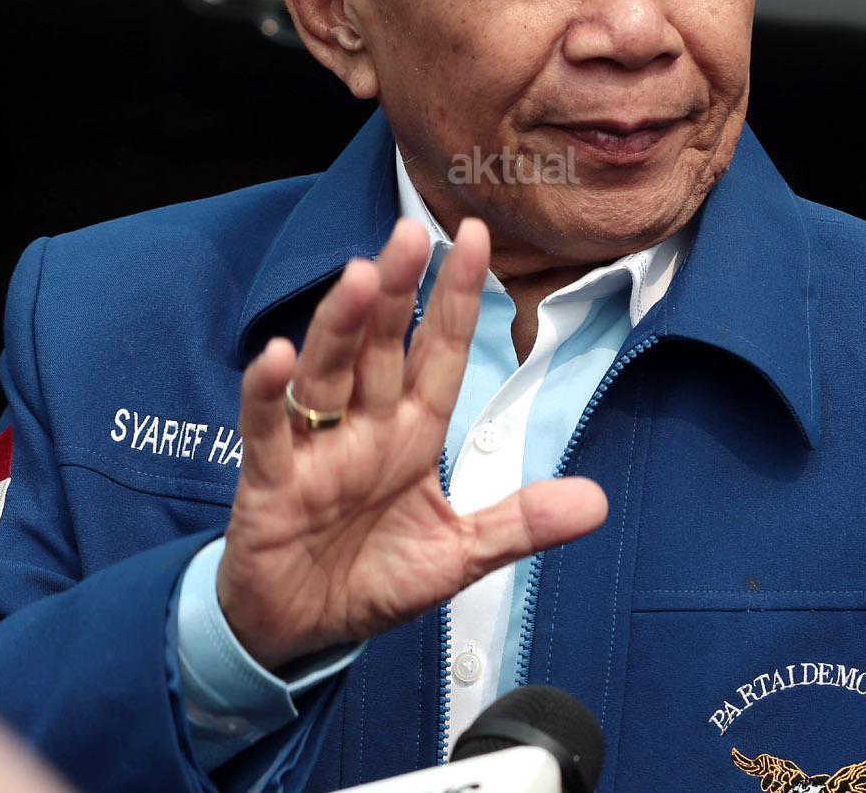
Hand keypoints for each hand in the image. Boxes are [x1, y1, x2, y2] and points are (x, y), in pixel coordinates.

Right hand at [215, 217, 607, 668]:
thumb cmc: (371, 577)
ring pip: (327, 372)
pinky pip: (268, 430)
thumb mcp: (458, 555)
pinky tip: (278, 357)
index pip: (438, 353)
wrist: (300, 631)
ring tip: (357, 276)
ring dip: (339, 325)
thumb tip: (597, 502)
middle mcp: (363, 427)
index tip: (474, 237)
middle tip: (411, 233)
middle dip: (396, 290)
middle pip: (380, 346)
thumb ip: (520, 524)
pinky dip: (269, 394)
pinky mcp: (270, 481)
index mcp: (411, 433)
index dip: (455, 298)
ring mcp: (314, 449)